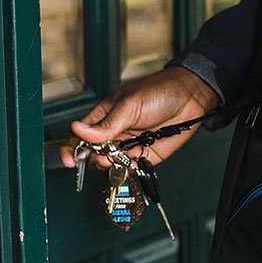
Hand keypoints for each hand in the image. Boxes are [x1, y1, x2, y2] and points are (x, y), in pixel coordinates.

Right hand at [59, 66, 219, 168]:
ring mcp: (128, 145)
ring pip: (110, 163)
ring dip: (109, 165)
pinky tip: (130, 165)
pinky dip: (127, 171)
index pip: (80, 134)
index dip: (72, 147)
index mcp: (104, 116)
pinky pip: (130, 169)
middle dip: (92, 159)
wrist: (190, 98)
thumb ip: (106, 123)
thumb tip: (79, 131)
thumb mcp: (129, 105)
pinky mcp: (144, 155)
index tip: (70, 160)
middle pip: (92, 153)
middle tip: (100, 157)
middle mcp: (114, 132)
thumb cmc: (159, 91)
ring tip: (115, 160)